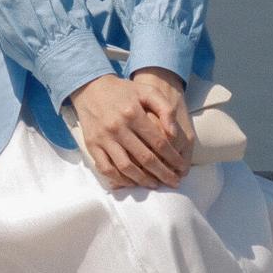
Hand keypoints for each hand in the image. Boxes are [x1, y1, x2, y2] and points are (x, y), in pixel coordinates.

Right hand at [67, 66, 192, 189]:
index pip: (158, 142)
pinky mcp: (92, 145)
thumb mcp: (147, 90)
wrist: (90, 88)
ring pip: (126, 167)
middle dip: (163, 173)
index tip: (181, 167)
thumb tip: (174, 134)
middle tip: (174, 182)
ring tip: (155, 184)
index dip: (172, 158)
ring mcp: (103, 138)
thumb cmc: (124, 91)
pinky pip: (106, 169)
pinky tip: (132, 182)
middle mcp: (118, 127)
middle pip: (145, 158)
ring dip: (143, 180)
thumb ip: (165, 109)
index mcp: (133, 113)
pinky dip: (120, 179)